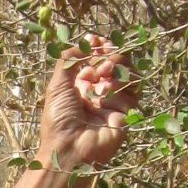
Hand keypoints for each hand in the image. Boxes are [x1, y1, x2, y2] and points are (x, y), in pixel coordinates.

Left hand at [37, 35, 136, 173]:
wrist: (69, 149)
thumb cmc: (59, 118)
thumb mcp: (57, 85)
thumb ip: (68, 61)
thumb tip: (83, 44)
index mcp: (81, 85)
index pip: (95, 59)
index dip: (97, 47)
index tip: (94, 39)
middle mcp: (98, 92)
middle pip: (113, 63)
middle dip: (107, 53)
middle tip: (100, 54)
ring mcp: (114, 101)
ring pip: (126, 73)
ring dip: (115, 65)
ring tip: (102, 70)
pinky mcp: (127, 112)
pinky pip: (131, 90)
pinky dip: (119, 83)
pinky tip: (106, 88)